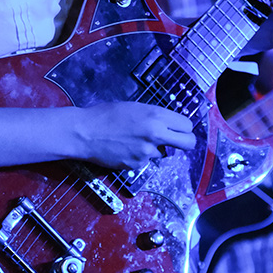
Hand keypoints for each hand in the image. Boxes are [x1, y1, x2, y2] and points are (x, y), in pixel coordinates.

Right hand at [74, 101, 195, 169]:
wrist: (84, 132)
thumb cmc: (105, 114)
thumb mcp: (134, 107)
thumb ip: (154, 116)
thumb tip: (168, 124)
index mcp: (155, 115)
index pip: (187, 125)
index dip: (183, 127)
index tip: (178, 128)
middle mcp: (155, 134)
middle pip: (188, 143)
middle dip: (185, 142)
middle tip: (176, 141)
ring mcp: (147, 152)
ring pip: (162, 153)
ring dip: (153, 149)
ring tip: (133, 140)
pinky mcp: (137, 165)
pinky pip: (145, 161)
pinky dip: (138, 156)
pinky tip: (124, 148)